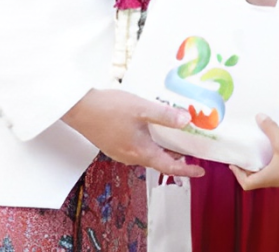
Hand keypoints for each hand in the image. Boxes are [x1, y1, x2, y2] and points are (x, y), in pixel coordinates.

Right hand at [62, 88, 204, 178]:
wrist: (78, 108)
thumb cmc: (108, 108)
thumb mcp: (141, 108)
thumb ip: (164, 116)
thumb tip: (186, 121)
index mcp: (140, 152)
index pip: (168, 167)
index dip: (186, 170)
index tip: (199, 170)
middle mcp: (130, 157)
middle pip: (158, 161)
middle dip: (175, 157)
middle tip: (189, 149)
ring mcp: (120, 152)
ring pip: (146, 155)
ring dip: (161, 149)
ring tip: (172, 137)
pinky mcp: (113, 145)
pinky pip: (136, 149)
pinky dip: (148, 144)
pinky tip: (149, 130)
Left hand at [230, 115, 278, 189]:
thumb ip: (269, 128)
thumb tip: (259, 117)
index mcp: (268, 178)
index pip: (247, 184)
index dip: (238, 175)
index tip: (233, 164)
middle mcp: (274, 180)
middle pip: (254, 178)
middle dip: (247, 167)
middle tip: (243, 154)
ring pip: (266, 172)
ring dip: (259, 163)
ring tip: (256, 148)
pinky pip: (275, 167)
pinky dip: (270, 159)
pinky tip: (272, 147)